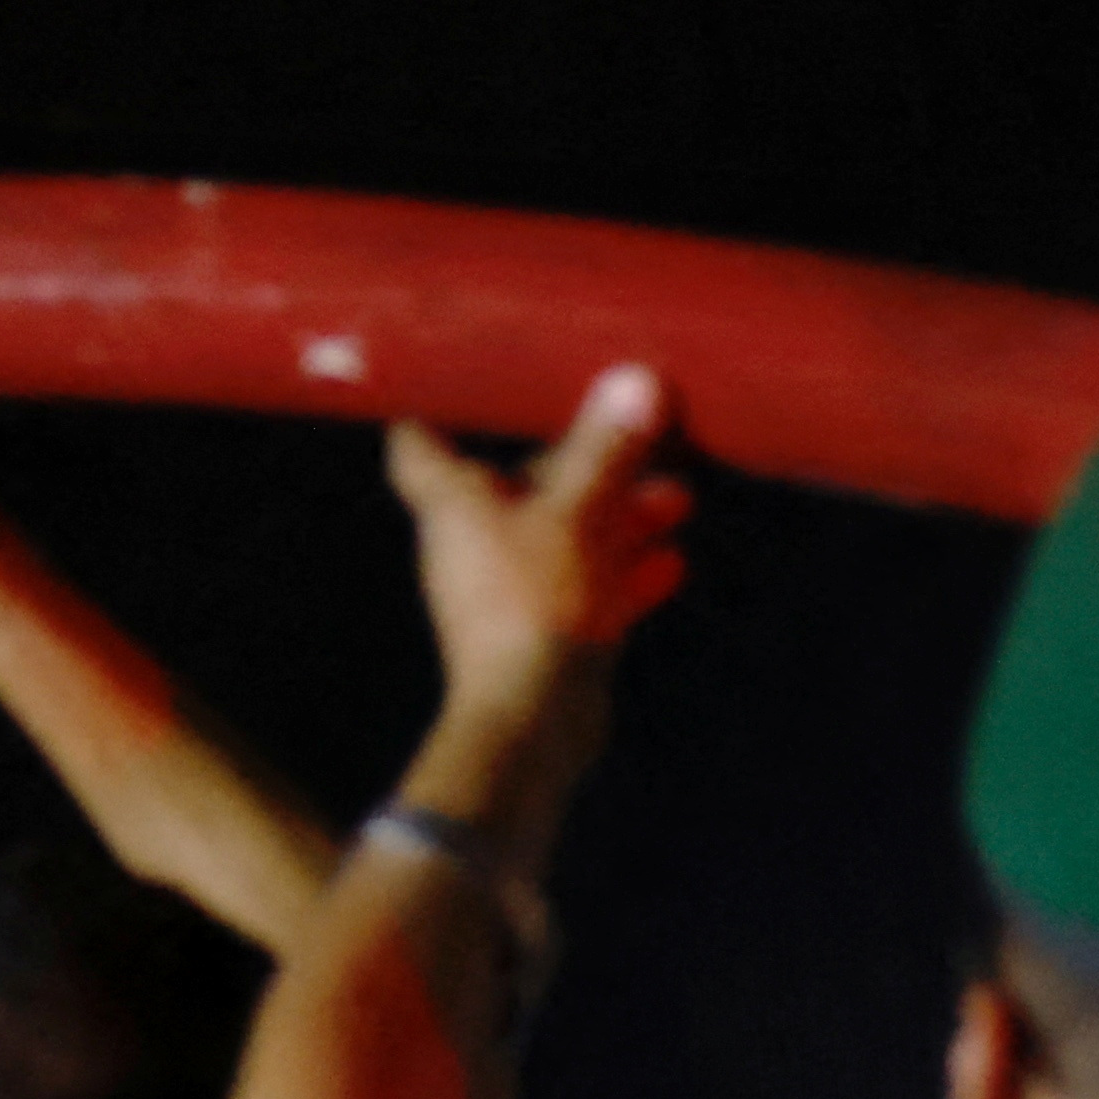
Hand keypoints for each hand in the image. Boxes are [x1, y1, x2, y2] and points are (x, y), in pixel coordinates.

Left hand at [383, 365, 685, 729]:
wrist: (531, 720)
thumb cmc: (531, 603)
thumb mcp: (577, 513)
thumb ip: (606, 449)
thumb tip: (635, 380)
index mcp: (451, 502)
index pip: (418, 441)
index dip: (437, 407)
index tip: (474, 379)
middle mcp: (471, 542)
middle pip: (521, 485)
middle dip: (586, 463)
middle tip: (648, 440)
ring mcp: (508, 590)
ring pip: (564, 536)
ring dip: (618, 516)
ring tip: (680, 500)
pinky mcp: (544, 634)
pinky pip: (585, 588)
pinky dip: (624, 573)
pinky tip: (675, 563)